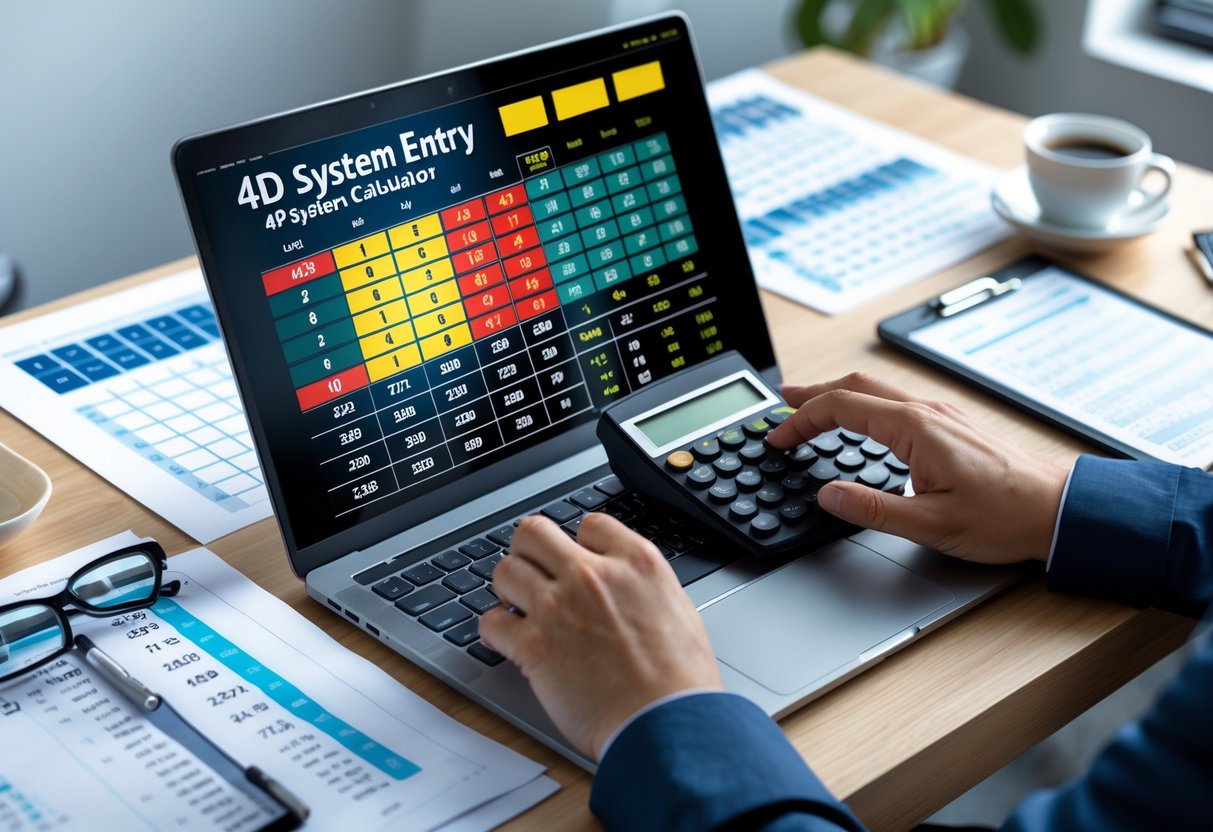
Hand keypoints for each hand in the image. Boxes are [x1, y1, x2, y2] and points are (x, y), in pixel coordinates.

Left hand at [479, 513, 721, 759]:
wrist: (667, 723)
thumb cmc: (680, 680)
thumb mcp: (677, 608)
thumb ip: (641, 586)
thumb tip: (622, 585)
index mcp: (635, 562)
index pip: (590, 525)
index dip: (579, 542)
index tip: (575, 558)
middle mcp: (592, 575)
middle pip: (534, 532)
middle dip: (528, 549)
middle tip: (532, 569)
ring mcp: (558, 607)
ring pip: (506, 570)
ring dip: (509, 588)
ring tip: (517, 605)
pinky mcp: (533, 646)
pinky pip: (491, 622)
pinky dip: (494, 630)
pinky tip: (507, 639)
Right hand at [766, 373, 1067, 563]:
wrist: (1059, 510)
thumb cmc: (1006, 517)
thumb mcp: (930, 525)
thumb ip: (872, 509)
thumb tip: (828, 495)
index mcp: (915, 428)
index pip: (840, 408)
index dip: (800, 421)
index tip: (777, 438)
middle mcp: (927, 412)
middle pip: (854, 386)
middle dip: (811, 393)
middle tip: (780, 405)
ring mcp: (941, 415)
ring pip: (876, 389)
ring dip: (837, 395)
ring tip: (811, 409)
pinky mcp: (951, 425)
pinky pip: (895, 401)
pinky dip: (863, 404)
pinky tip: (861, 421)